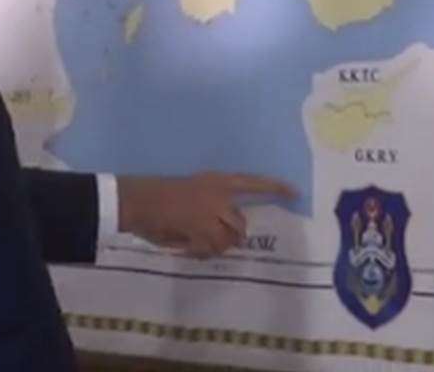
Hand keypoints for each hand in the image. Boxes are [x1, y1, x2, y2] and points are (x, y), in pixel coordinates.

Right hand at [117, 172, 295, 258]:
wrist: (137, 199)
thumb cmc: (159, 193)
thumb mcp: (192, 190)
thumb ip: (213, 205)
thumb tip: (228, 230)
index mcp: (217, 182)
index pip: (254, 183)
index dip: (276, 188)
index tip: (296, 193)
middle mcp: (218, 196)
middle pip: (240, 224)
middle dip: (230, 235)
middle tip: (211, 236)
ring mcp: (210, 215)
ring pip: (227, 240)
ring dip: (215, 245)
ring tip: (195, 241)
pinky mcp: (200, 232)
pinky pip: (210, 250)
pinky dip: (200, 252)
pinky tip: (187, 247)